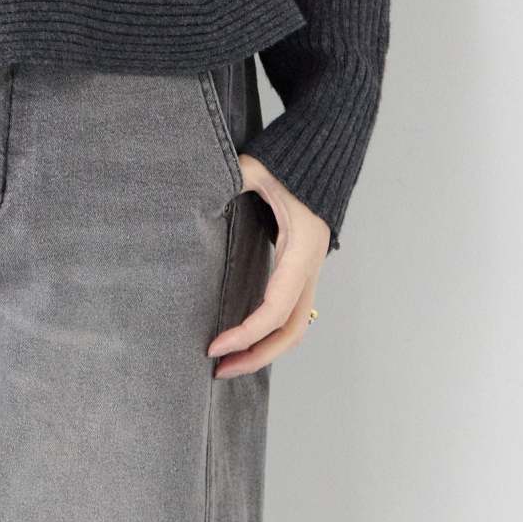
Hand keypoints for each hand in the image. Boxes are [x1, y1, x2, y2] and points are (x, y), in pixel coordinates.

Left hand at [206, 155, 328, 375]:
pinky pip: (291, 311)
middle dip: (256, 356)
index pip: (275, 308)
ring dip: (264, 349)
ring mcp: (309, 269)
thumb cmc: (291, 160)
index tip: (213, 347)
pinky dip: (270, 331)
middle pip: (291, 331)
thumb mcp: (258, 167)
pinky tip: (244, 336)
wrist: (324, 151)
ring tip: (228, 362)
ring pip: (295, 326)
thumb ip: (231, 176)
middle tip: (218, 370)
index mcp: (301, 250)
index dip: (246, 333)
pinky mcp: (302, 267)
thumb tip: (198, 181)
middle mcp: (309, 267)